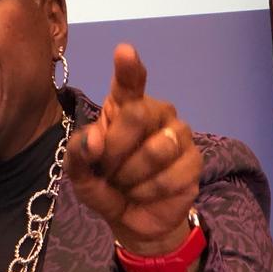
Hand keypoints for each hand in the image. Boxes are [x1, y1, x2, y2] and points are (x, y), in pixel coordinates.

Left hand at [65, 44, 201, 254]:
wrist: (131, 219)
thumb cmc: (104, 185)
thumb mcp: (79, 173)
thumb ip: (78, 153)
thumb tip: (92, 141)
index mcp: (125, 107)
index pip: (130, 82)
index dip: (128, 68)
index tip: (124, 52)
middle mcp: (156, 112)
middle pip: (137, 115)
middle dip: (114, 150)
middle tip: (107, 169)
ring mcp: (179, 135)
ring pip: (155, 150)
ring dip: (130, 176)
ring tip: (126, 183)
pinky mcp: (194, 162)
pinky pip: (167, 177)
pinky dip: (146, 192)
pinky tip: (143, 193)